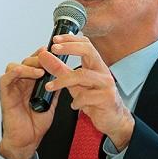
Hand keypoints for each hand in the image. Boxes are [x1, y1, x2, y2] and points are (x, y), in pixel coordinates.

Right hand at [0, 47, 58, 158]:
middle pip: (26, 61)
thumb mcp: (51, 103)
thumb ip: (55, 89)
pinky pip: (5, 79)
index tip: (53, 50)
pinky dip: (13, 73)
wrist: (28, 141)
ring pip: (14, 66)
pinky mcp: (5, 95)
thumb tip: (65, 75)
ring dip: (27, 66)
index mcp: (32, 83)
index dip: (42, 55)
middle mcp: (21, 83)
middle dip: (37, 58)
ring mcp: (12, 88)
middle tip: (47, 59)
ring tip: (40, 71)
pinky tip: (22, 72)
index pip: (35, 63)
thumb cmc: (36, 124)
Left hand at [40, 34, 133, 150]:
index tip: (55, 39)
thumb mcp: (74, 84)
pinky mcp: (107, 98)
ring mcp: (106, 84)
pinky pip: (87, 96)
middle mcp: (102, 71)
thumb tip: (44, 56)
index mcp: (95, 65)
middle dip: (70, 48)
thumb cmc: (95, 100)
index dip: (71, 39)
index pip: (85, 44)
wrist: (112, 119)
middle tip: (54, 49)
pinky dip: (76, 101)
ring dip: (62, 80)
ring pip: (82, 75)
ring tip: (50, 87)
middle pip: (88, 51)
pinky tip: (74, 105)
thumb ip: (60, 70)